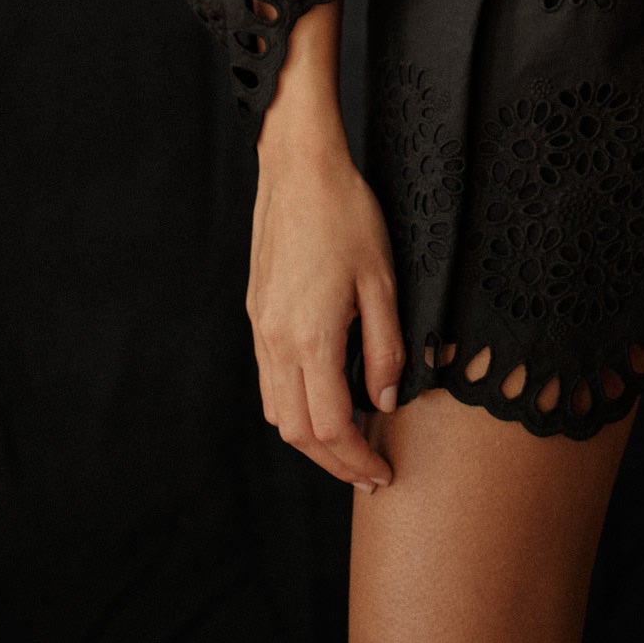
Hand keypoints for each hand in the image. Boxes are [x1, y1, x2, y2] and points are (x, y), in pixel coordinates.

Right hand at [247, 140, 405, 490]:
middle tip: (369, 472)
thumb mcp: (383, 280)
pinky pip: (269, 382)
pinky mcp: (257, 315)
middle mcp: (277, 341)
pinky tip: (324, 399)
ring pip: (277, 412)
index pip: (332, 427)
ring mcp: (261, 329)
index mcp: (311, 337)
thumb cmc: (348, 216)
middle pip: (298, 433)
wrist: (299, 170)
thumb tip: (385, 402)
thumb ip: (386, 348)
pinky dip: (294, 406)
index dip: (358, 458)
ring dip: (311, 439)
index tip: (383, 472)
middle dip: (334, 461)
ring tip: (351, 442)